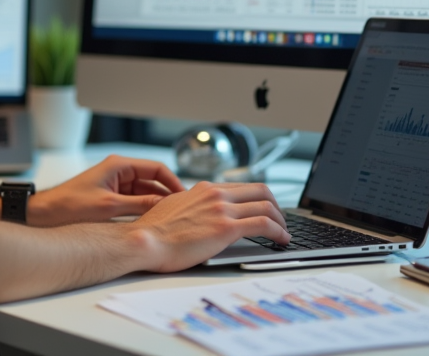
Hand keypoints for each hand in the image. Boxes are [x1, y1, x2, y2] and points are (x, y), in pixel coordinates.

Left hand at [28, 155, 184, 226]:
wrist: (44, 215)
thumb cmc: (69, 205)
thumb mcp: (109, 206)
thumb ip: (139, 205)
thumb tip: (164, 206)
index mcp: (119, 165)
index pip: (156, 169)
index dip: (172, 182)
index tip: (184, 197)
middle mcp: (119, 172)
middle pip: (152, 181)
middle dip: (166, 195)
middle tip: (181, 210)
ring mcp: (115, 184)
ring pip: (145, 192)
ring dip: (155, 204)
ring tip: (171, 218)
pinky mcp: (111, 197)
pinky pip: (134, 201)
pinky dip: (144, 210)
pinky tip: (152, 221)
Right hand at [131, 182, 289, 272]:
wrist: (145, 240)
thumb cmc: (153, 232)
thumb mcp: (173, 208)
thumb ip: (191, 206)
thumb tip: (197, 213)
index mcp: (204, 189)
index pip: (242, 187)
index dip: (258, 198)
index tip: (264, 208)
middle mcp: (215, 194)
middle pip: (260, 191)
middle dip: (275, 205)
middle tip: (279, 219)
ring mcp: (222, 209)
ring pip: (266, 206)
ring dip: (281, 220)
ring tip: (284, 233)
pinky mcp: (226, 228)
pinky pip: (263, 224)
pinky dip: (278, 231)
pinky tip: (282, 240)